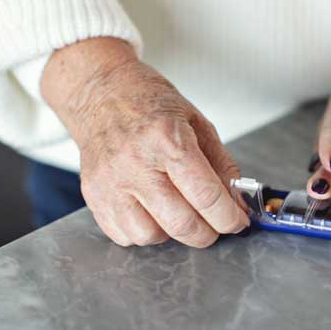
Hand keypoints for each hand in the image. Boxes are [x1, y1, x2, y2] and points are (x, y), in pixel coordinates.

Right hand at [42, 38, 248, 246]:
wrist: (100, 93)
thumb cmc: (148, 103)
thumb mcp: (196, 122)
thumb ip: (220, 164)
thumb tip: (236, 202)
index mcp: (166, 139)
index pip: (205, 195)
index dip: (228, 218)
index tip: (237, 223)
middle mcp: (135, 164)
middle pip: (181, 224)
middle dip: (207, 234)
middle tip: (214, 225)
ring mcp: (110, 183)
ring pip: (150, 237)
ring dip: (171, 233)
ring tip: (175, 210)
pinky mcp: (93, 195)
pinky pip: (123, 235)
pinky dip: (143, 231)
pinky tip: (149, 210)